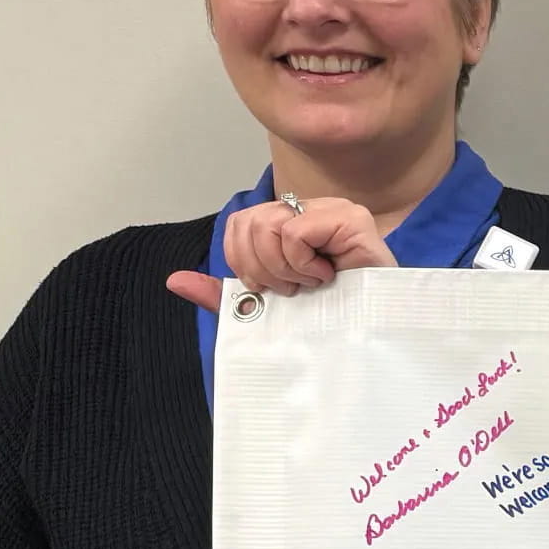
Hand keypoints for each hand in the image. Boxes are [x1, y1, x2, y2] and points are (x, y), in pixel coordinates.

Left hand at [164, 196, 396, 308]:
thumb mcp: (268, 307)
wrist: (375, 338)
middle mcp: (313, 210)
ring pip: (267, 225)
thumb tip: (173, 280)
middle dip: (260, 267)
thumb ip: (226, 293)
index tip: (271, 287)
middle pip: (248, 221)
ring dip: (282, 268)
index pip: (239, 222)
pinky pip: (293, 232)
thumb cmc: (333, 322)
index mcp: (293, 224)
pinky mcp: (351, 219)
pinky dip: (301, 264)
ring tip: (311, 283)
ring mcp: (334, 210)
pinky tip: (327, 277)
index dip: (242, 259)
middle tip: (292, 289)